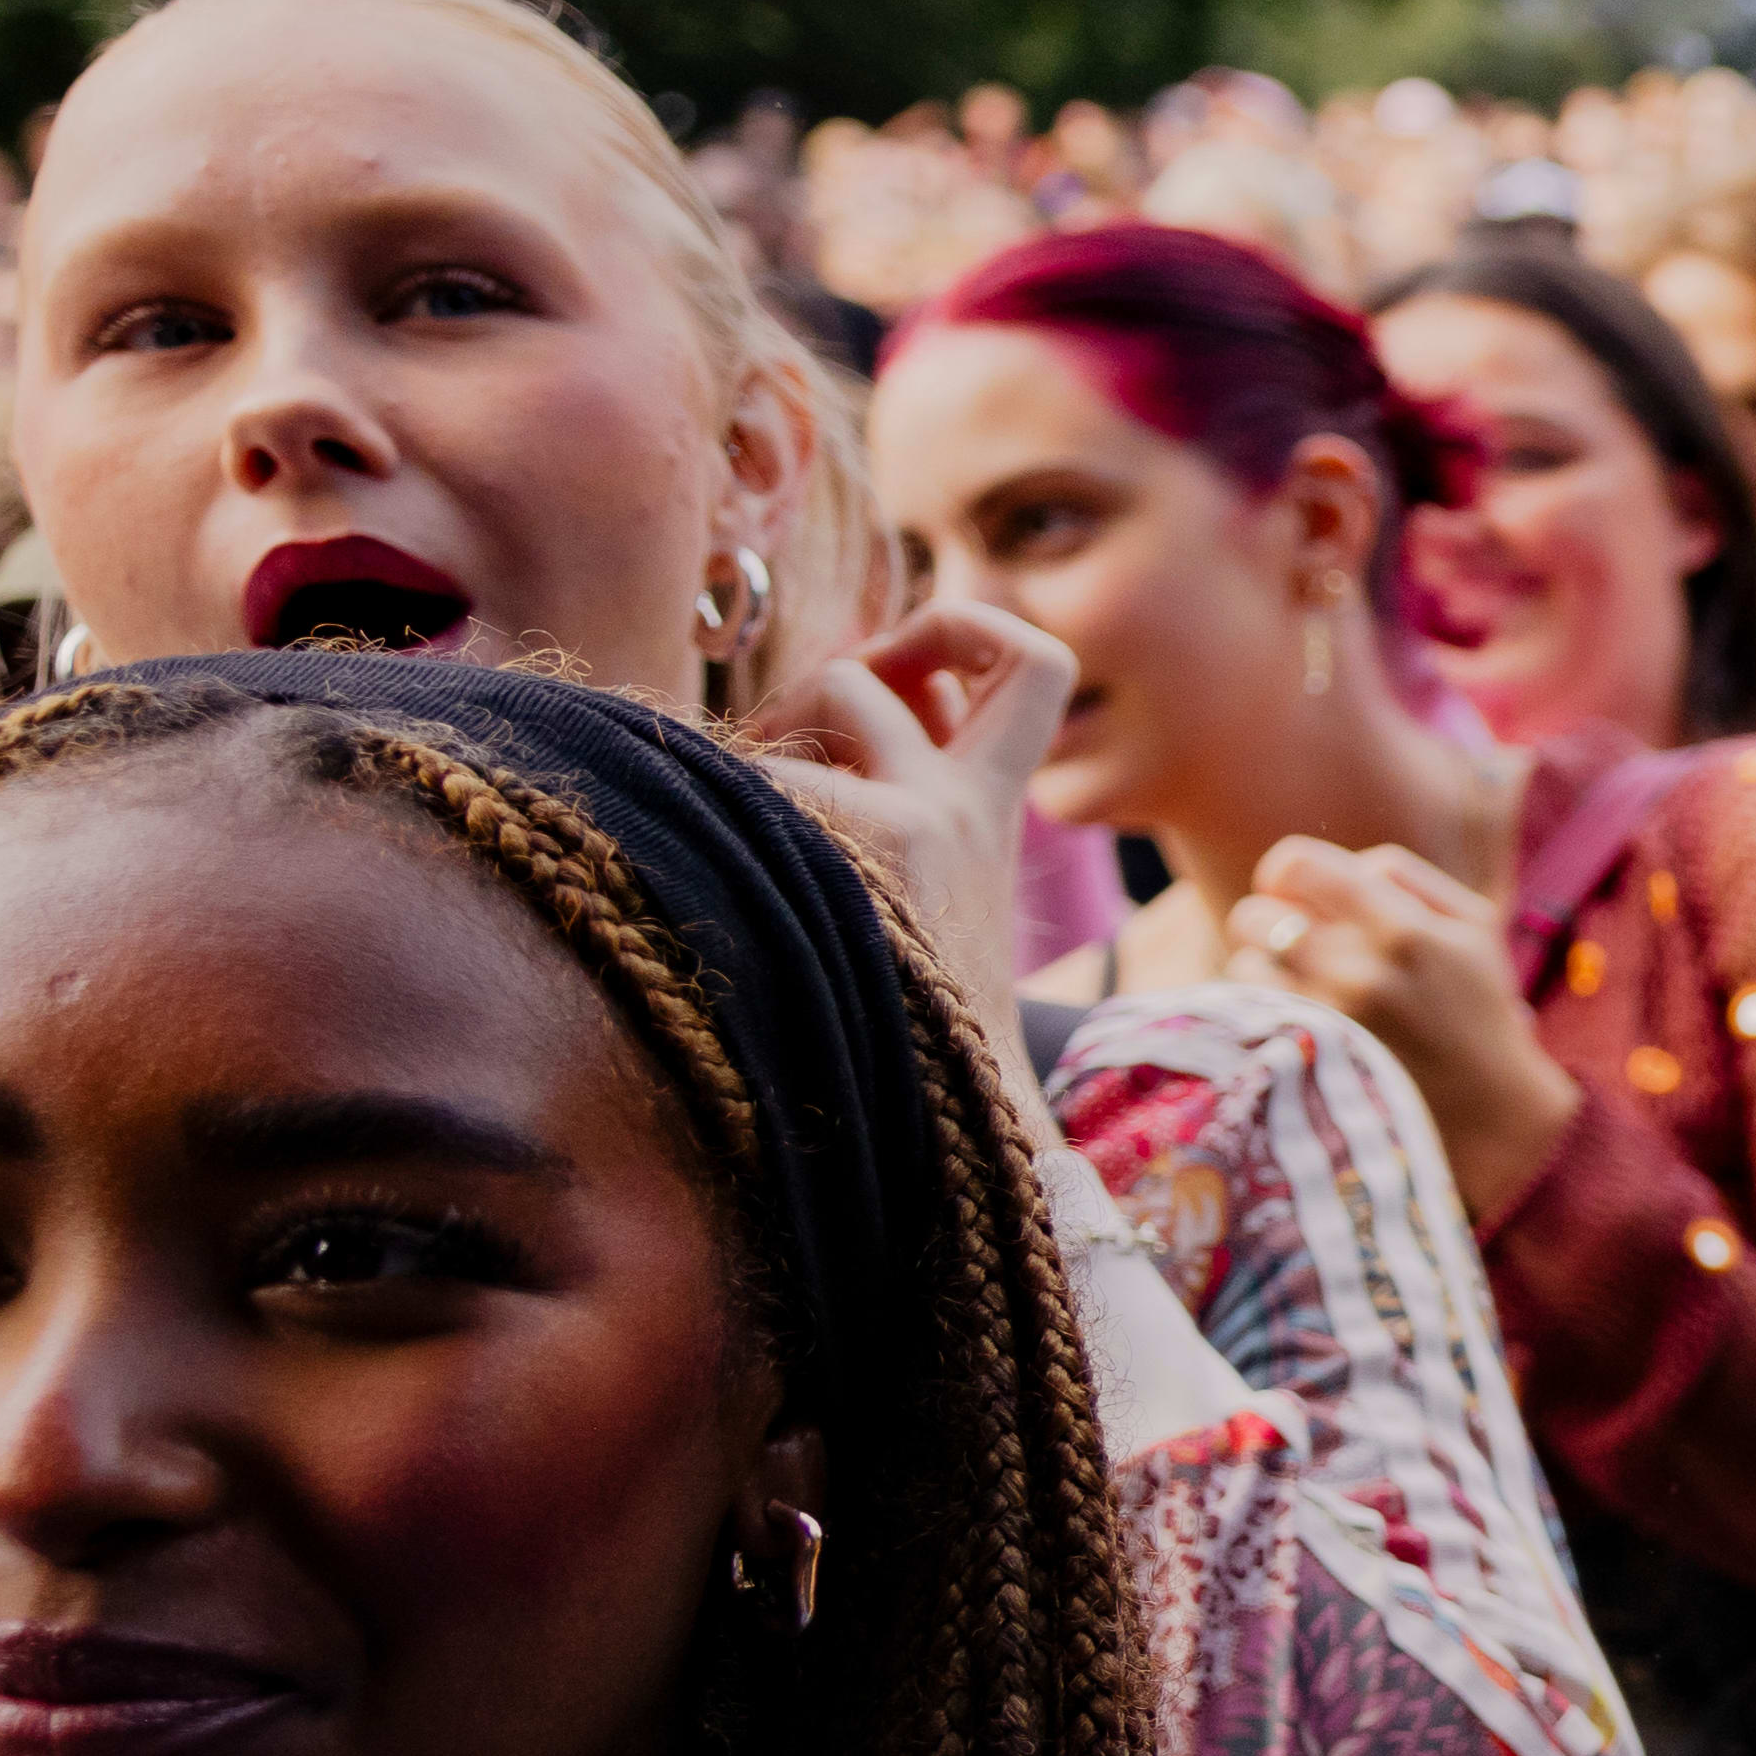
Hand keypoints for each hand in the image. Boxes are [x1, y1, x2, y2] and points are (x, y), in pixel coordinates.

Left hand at [738, 592, 1074, 1038]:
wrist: (943, 1127)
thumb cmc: (908, 1018)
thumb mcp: (935, 891)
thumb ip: (905, 793)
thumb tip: (843, 700)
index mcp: (994, 811)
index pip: (1036, 667)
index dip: (974, 628)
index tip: (917, 666)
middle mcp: (966, 801)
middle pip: (934, 645)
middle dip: (858, 657)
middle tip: (807, 734)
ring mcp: (918, 818)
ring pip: (838, 688)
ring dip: (781, 729)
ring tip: (751, 823)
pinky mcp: (859, 845)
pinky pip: (764, 765)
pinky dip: (724, 798)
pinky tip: (720, 873)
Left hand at [1222, 838, 1578, 1218]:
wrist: (1494, 1117)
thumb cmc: (1481, 1013)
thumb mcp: (1474, 928)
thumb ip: (1408, 878)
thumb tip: (1343, 867)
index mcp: (1404, 928)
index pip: (1296, 863)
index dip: (1285, 873)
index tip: (1296, 892)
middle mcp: (1360, 972)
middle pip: (1257, 914)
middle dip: (1269, 924)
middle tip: (1294, 946)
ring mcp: (1329, 1024)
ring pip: (1245, 966)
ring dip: (1264, 973)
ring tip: (1303, 992)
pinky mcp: (1308, 1065)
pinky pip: (1248, 1015)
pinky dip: (1262, 1013)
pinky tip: (1298, 1025)